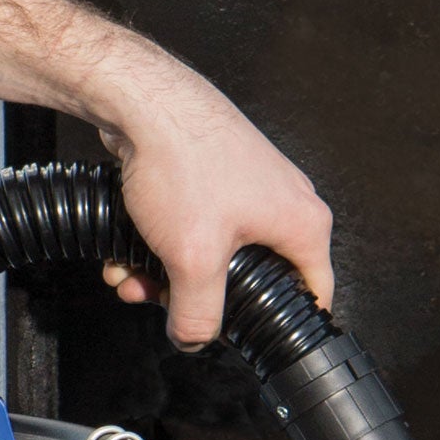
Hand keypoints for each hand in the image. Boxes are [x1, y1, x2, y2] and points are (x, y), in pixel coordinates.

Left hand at [85, 53, 333, 350]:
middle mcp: (285, 202)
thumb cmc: (183, 160)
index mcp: (302, 224)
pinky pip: (195, 226)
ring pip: (214, 254)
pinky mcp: (216, 175)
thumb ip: (198, 313)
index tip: (252, 341)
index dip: (282, 326)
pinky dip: (162, 244)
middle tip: (161, 302)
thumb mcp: (193, 259)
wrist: (140, 98)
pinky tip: (126, 251)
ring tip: (131, 277)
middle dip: (196, 297)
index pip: (313, 295)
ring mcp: (250, 187)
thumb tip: (193, 339)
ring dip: (168, 274)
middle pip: (251, 279)